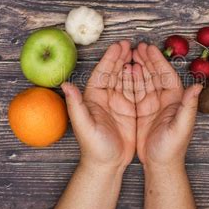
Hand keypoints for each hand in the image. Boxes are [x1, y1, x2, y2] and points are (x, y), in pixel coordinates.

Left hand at [61, 40, 135, 170]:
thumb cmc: (93, 148)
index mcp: (93, 98)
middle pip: (113, 72)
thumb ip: (75, 105)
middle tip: (129, 44)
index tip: (118, 46)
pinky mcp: (128, 111)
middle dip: (121, 57)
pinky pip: (134, 91)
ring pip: (124, 79)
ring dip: (130, 65)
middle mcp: (104, 98)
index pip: (102, 73)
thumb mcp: (84, 126)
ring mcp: (117, 103)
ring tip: (138, 53)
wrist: (107, 165)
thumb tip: (65, 85)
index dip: (110, 59)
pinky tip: (143, 71)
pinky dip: (138, 80)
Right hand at [132, 43, 202, 167]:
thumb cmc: (172, 149)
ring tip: (129, 54)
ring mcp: (153, 105)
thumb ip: (188, 107)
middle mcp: (165, 99)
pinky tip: (124, 72)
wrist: (160, 165)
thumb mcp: (181, 128)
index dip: (158, 61)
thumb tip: (198, 86)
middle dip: (147, 59)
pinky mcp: (142, 112)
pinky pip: (136, 91)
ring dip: (138, 67)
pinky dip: (130, 81)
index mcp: (175, 100)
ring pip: (144, 80)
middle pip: (155, 74)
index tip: (149, 48)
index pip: (166, 75)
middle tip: (137, 46)